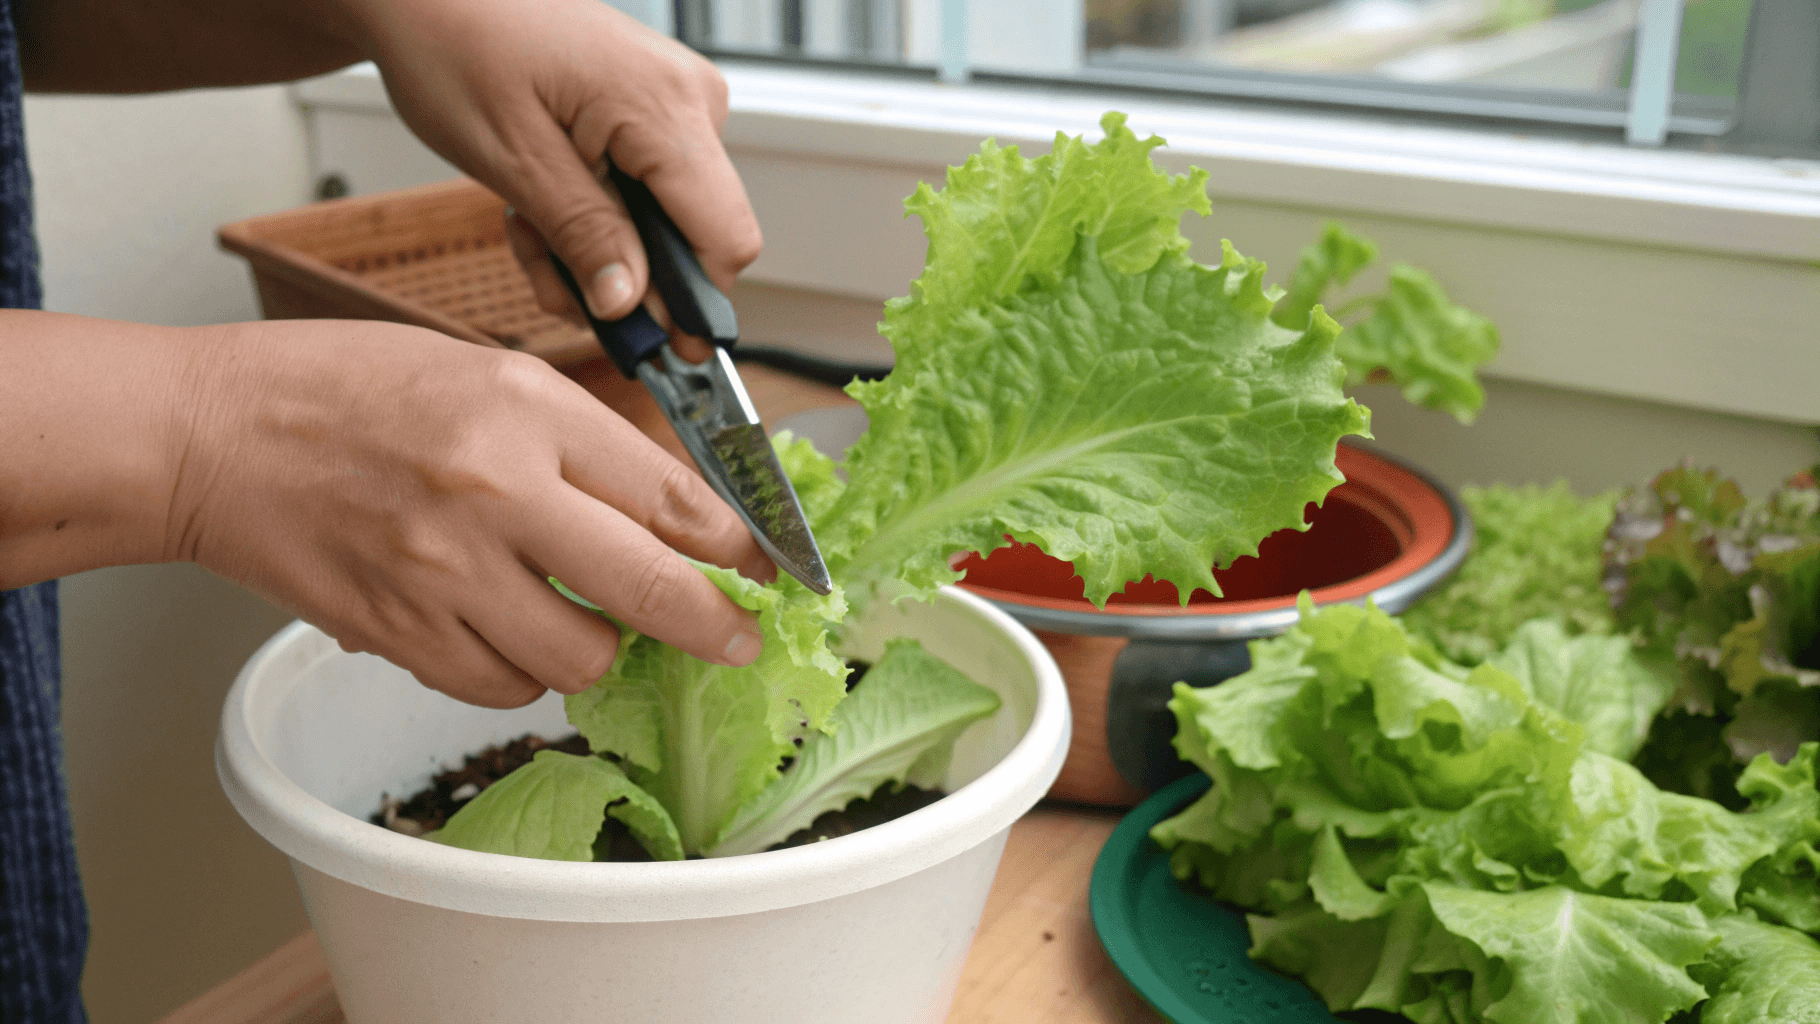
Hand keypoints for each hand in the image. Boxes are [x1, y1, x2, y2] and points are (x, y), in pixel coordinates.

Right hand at [168, 320, 772, 707]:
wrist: (217, 435)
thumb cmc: (351, 389)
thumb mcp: (490, 374)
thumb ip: (586, 446)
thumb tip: (679, 519)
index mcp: (526, 410)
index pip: (673, 498)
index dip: (744, 549)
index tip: (772, 573)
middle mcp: (494, 491)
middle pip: (649, 592)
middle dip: (714, 628)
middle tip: (736, 640)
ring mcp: (443, 572)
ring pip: (577, 661)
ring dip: (596, 650)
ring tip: (575, 613)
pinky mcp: (400, 632)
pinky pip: (501, 687)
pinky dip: (519, 670)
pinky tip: (502, 625)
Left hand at [343, 0, 757, 354]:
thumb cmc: (456, 46)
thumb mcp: (513, 160)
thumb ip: (584, 235)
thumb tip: (633, 305)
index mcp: (667, 106)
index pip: (725, 238)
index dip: (691, 304)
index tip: (647, 346)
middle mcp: (692, 100)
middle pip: (695, 237)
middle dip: (620, 275)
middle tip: (544, 272)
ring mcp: (678, 102)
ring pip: (665, 223)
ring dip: (594, 248)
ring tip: (527, 229)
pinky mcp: (658, 109)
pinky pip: (647, 191)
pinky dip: (594, 214)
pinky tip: (542, 203)